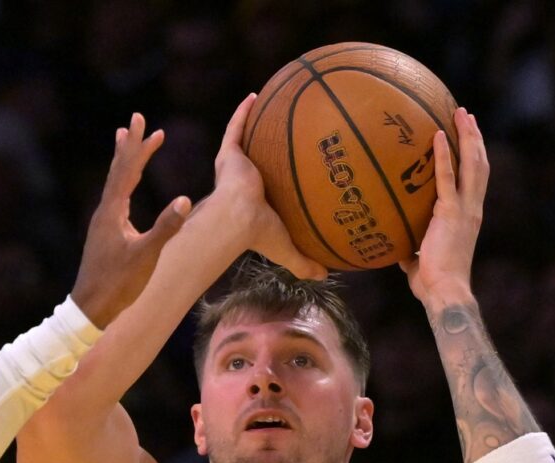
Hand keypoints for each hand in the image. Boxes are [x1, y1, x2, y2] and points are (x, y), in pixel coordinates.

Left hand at [71, 114, 192, 326]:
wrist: (90, 309)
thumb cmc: (118, 284)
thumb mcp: (146, 256)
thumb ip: (165, 228)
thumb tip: (184, 199)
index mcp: (112, 213)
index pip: (126, 170)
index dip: (138, 146)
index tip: (145, 123)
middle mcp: (104, 212)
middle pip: (118, 171)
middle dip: (130, 146)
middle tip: (135, 121)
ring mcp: (103, 223)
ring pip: (114, 183)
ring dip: (123, 161)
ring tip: (124, 141)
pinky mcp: (105, 234)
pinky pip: (115, 198)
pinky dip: (123, 183)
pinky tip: (126, 189)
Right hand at [211, 95, 326, 280]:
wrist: (237, 220)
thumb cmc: (259, 234)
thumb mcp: (287, 248)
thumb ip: (304, 261)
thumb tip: (325, 275)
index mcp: (254, 202)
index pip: (267, 188)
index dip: (275, 181)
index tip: (289, 170)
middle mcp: (243, 181)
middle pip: (257, 160)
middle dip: (266, 148)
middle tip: (281, 134)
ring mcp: (234, 166)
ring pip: (245, 140)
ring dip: (253, 123)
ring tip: (268, 103)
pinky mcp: (228, 155)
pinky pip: (236, 127)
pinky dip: (243, 112)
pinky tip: (255, 95)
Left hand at [400, 107, 487, 303]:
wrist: (444, 291)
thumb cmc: (433, 283)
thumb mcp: (420, 262)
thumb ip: (412, 250)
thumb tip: (397, 249)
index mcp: (469, 216)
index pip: (476, 180)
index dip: (475, 157)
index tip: (471, 137)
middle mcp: (473, 208)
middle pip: (479, 164)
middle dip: (475, 137)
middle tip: (467, 115)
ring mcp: (464, 208)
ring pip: (472, 164)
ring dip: (467, 136)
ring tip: (461, 114)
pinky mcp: (450, 212)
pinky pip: (447, 178)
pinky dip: (444, 155)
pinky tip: (437, 135)